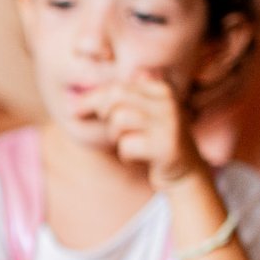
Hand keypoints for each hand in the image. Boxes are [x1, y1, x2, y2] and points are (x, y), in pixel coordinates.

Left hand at [81, 71, 204, 189]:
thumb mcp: (139, 117)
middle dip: (102, 114)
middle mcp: (168, 102)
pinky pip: (127, 146)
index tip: (74, 110)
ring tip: (128, 144)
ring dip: (116, 137)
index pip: (117, 88)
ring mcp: (169, 123)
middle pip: (115, 98)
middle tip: (109, 130)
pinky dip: (126, 155)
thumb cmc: (152, 141)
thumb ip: (118, 102)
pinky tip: (138, 158)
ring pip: (119, 120)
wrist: (185, 171)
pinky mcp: (167, 146)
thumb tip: (74, 101)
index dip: (91, 99)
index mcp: (161, 90)